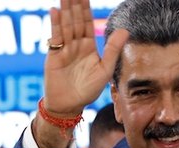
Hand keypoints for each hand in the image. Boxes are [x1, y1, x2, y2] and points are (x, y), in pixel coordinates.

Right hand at [43, 0, 128, 116]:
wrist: (69, 106)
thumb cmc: (88, 91)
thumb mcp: (105, 70)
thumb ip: (113, 50)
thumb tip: (125, 30)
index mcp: (89, 46)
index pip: (87, 22)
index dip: (86, 8)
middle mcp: (76, 44)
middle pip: (75, 20)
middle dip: (74, 4)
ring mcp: (64, 49)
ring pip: (65, 25)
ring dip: (65, 10)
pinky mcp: (54, 55)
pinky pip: (56, 37)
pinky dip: (55, 24)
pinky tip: (55, 11)